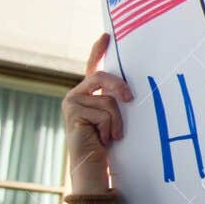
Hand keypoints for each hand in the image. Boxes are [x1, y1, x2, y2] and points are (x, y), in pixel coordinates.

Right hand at [62, 34, 133, 194]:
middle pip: (102, 77)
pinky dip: (111, 128)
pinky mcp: (72, 112)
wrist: (93, 168)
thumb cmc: (107, 144)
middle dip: (119, 86)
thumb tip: (132, 91)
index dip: (97, 50)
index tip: (107, 35)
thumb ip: (116, 101)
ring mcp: (72, 102)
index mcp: (88, 94)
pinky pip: (105, 112)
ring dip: (117, 121)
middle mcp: (76, 94)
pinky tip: (102, 140)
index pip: (91, 67)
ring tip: (111, 136)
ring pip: (108, 100)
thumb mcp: (115, 118)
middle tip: (130, 99)